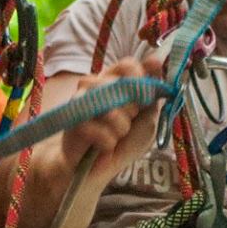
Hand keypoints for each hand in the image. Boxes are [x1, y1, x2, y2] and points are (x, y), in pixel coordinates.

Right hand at [59, 53, 164, 177]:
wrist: (102, 169)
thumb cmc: (125, 141)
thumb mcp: (148, 116)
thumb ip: (152, 91)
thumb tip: (155, 58)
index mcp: (115, 80)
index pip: (127, 65)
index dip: (139, 79)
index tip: (145, 98)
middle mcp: (95, 85)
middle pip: (119, 85)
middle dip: (131, 111)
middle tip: (127, 123)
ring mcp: (81, 100)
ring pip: (108, 106)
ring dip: (120, 127)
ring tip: (117, 135)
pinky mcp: (72, 120)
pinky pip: (99, 129)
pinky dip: (108, 142)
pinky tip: (104, 147)